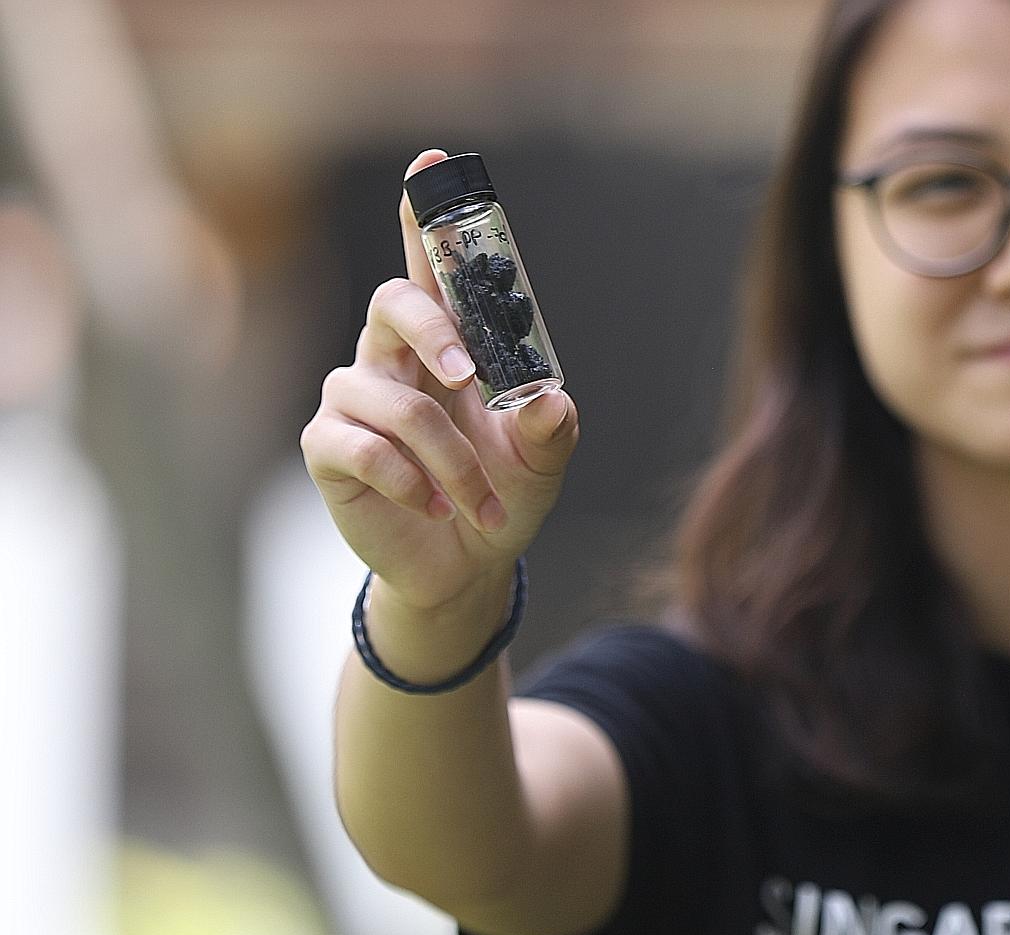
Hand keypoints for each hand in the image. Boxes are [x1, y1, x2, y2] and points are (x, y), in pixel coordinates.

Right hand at [300, 149, 578, 613]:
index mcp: (446, 344)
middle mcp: (393, 358)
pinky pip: (356, 445)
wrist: (467, 568)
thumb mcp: (542, 462)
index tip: (434, 162)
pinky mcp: (329, 449)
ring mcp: (355, 400)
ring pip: (389, 396)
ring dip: (445, 454)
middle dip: (432, 328)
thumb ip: (550, 428)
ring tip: (475, 501)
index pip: (430, 267)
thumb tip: (547, 399)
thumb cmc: (503, 496)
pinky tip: (433, 506)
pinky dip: (406, 478)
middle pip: (393, 302)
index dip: (426, 214)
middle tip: (469, 374)